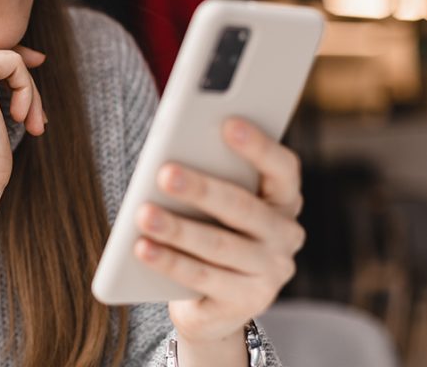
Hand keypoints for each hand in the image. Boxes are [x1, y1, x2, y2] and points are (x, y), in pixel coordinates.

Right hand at [0, 46, 47, 197]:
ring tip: (32, 123)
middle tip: (34, 122)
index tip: (27, 102)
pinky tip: (22, 119)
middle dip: (20, 88)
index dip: (6, 76)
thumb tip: (38, 55)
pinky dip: (28, 91)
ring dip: (28, 92)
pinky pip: (15, 63)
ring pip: (6, 58)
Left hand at [133, 117, 305, 346]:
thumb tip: (170, 157)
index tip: (227, 122)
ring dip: (177, 229)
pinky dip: (168, 261)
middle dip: (201, 189)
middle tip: (164, 173)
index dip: (258, 146)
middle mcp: (285, 236)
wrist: (212, 300)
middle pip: (242, 208)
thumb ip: (206, 173)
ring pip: (219, 246)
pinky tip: (141, 247)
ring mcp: (269, 274)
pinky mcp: (245, 304)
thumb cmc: (209, 227)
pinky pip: (201, 279)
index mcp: (283, 199)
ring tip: (143, 214)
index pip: (283, 169)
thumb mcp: (212, 200)